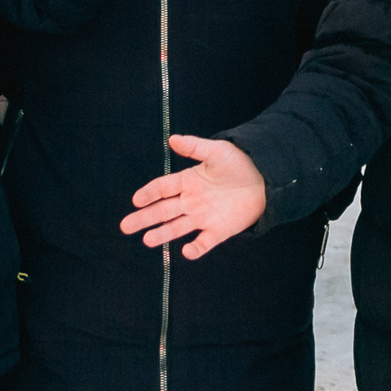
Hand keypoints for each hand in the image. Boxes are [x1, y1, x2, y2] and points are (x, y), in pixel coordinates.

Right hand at [120, 134, 267, 258]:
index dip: (149, 193)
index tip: (136, 199)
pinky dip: (195, 248)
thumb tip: (171, 139)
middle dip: (144, 218)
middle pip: (163, 211)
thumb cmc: (239, 163)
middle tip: (125, 226)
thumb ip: (194, 147)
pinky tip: (186, 251)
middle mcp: (192, 201)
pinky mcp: (218, 230)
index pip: (163, 188)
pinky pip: (204, 242)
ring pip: (177, 227)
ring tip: (147, 240)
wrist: (265, 180)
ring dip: (162, 234)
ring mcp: (203, 217)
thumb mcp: (217, 151)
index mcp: (188, 181)